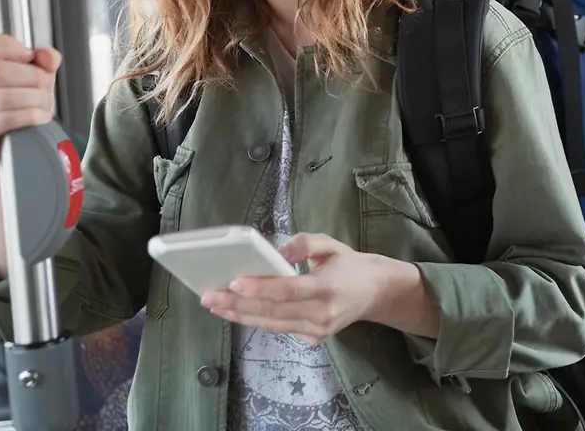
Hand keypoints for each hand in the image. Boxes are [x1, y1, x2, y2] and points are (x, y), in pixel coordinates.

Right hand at [0, 34, 59, 172]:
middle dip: (32, 78)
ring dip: (35, 99)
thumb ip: (44, 61)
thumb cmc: (20, 102)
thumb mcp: (35, 75)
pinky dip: (30, 116)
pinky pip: (3, 119)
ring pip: (3, 97)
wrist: (12, 140)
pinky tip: (40, 116)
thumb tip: (47, 56)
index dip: (7, 45)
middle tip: (46, 86)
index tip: (29, 55)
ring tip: (45, 103)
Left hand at [201, 233, 438, 344]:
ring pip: (271, 324)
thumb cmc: (350, 265)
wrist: (375, 293)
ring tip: (215, 305)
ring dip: (240, 315)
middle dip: (237, 304)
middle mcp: (322, 314)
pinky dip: (256, 320)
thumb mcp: (332, 245)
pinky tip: (237, 311)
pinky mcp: (313, 340)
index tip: (233, 281)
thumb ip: (306, 244)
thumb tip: (278, 251)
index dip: (260, 287)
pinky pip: (279, 329)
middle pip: (273, 311)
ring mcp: (317, 332)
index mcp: (328, 287)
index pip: (288, 290)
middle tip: (209, 296)